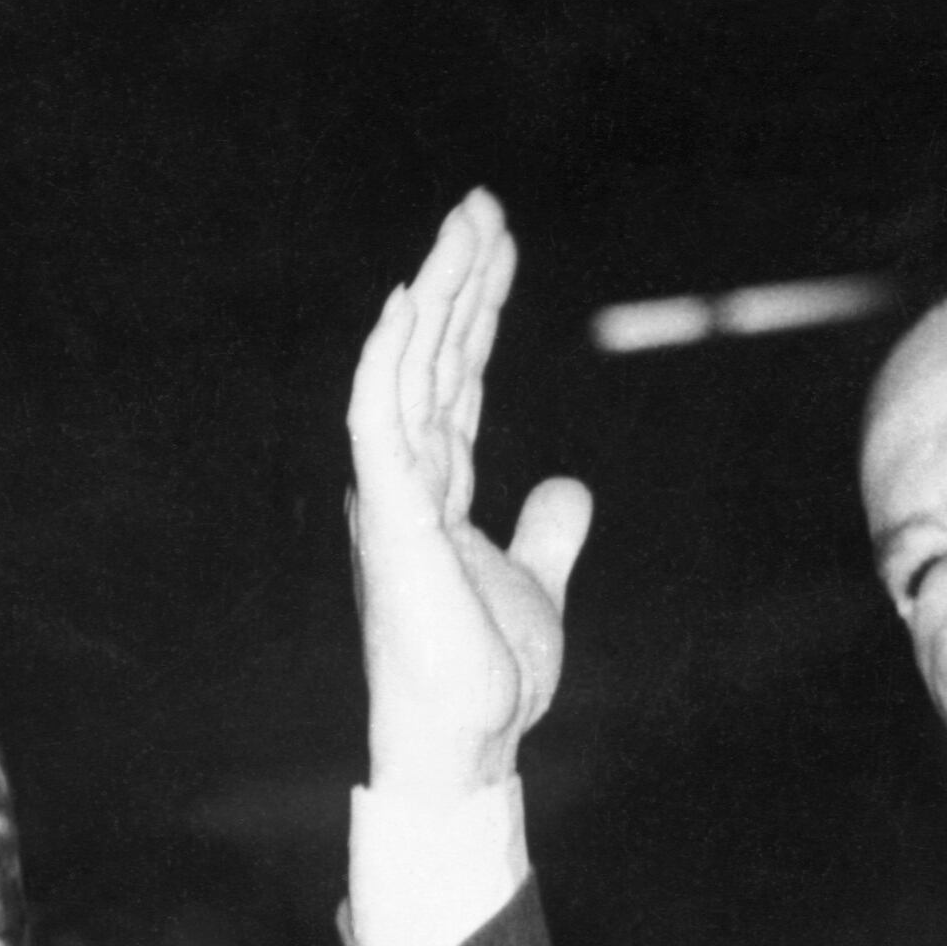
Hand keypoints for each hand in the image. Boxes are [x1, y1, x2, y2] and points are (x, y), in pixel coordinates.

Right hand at [346, 187, 593, 799]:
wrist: (469, 742)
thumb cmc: (485, 679)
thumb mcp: (537, 587)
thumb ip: (545, 533)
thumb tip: (566, 485)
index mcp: (436, 493)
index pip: (456, 379)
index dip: (476, 309)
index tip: (499, 244)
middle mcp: (406, 484)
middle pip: (433, 358)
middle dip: (457, 278)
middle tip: (481, 203)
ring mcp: (394, 498)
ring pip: (409, 371)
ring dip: (435, 295)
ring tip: (463, 225)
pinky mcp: (392, 521)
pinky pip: (380, 424)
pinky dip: (390, 361)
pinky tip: (409, 303)